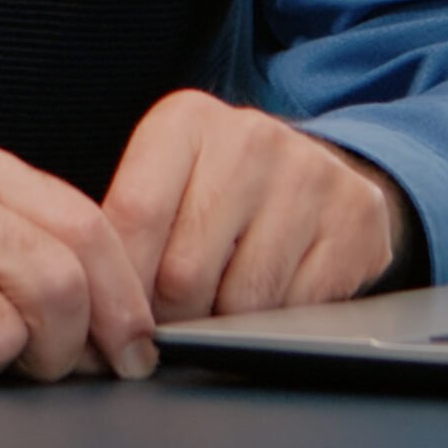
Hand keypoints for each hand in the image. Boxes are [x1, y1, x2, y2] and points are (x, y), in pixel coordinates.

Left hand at [102, 89, 420, 321]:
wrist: (316, 169)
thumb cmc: (218, 188)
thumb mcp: (166, 182)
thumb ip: (126, 230)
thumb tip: (91, 309)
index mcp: (186, 120)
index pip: (135, 217)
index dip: (119, 289)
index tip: (112, 328)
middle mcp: (249, 137)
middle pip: (185, 271)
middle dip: (170, 319)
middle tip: (171, 327)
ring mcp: (309, 175)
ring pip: (243, 302)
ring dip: (225, 328)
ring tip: (220, 309)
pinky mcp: (356, 218)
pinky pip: (300, 311)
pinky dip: (278, 328)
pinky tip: (272, 304)